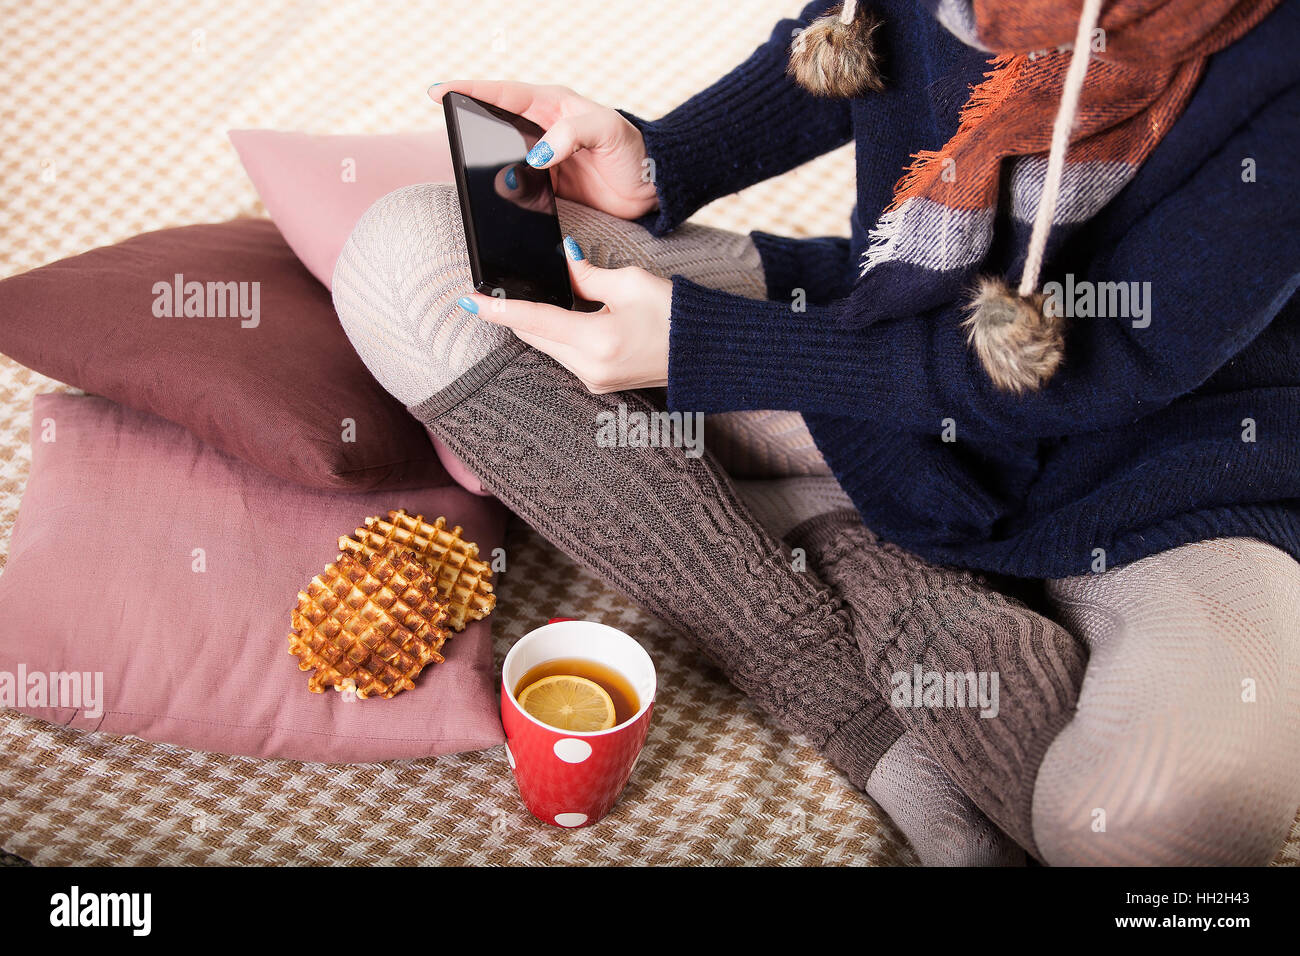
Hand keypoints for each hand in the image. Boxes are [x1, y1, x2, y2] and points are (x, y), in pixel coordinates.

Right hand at [431, 81, 658, 219]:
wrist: (652, 188)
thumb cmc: (634, 150)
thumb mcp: (606, 130)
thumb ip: (570, 135)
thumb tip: (536, 154)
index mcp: (553, 105)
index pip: (503, 94)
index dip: (470, 90)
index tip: (439, 91)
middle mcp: (543, 130)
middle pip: (495, 126)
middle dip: (471, 128)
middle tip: (450, 132)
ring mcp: (544, 160)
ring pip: (503, 160)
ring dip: (488, 167)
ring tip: (469, 169)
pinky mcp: (549, 189)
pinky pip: (520, 190)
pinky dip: (508, 195)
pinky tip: (496, 198)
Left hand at [456, 237, 670, 392]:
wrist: (705, 353)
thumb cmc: (675, 315)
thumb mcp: (629, 283)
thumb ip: (586, 273)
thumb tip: (561, 259)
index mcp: (596, 341)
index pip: (533, 321)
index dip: (496, 310)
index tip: (467, 301)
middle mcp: (590, 368)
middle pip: (533, 335)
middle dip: (513, 312)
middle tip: (491, 289)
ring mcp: (594, 380)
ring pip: (546, 346)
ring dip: (534, 322)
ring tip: (524, 297)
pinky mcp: (600, 383)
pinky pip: (563, 355)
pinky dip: (555, 334)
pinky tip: (556, 315)